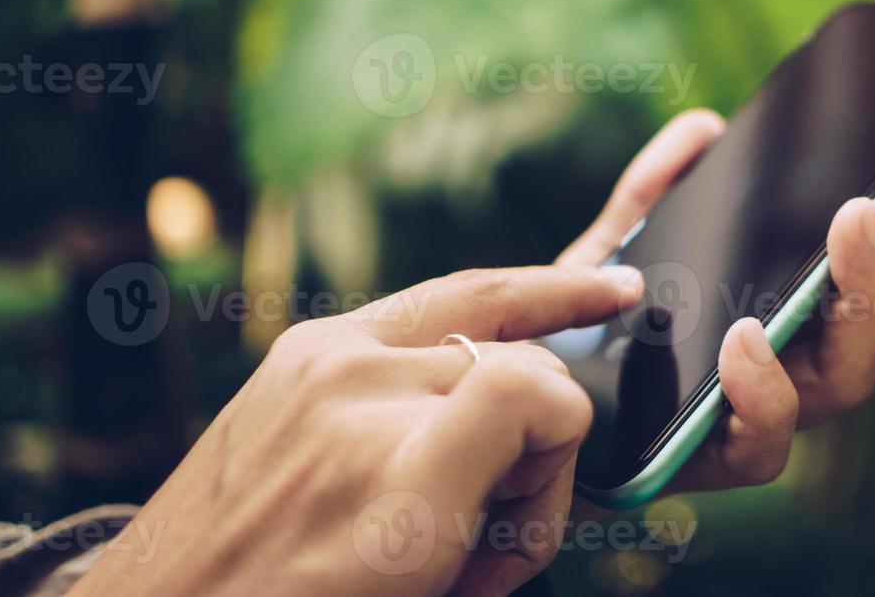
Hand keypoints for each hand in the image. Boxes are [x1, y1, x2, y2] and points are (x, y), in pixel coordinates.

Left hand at [72, 264, 644, 596]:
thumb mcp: (428, 573)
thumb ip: (509, 493)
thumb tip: (565, 428)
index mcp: (395, 484)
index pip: (542, 392)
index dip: (569, 439)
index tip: (570, 481)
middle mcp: (356, 397)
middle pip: (526, 365)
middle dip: (535, 444)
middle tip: (498, 526)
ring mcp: (324, 357)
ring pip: (487, 322)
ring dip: (503, 387)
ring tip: (470, 475)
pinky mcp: (305, 345)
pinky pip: (431, 303)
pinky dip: (476, 323)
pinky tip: (508, 329)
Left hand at [560, 109, 874, 494]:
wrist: (532, 425)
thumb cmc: (596, 335)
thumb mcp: (614, 249)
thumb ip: (653, 193)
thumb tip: (703, 130)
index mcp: (797, 310)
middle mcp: (799, 364)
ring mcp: (770, 415)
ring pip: (846, 375)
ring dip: (861, 295)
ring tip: (853, 223)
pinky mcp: (720, 464)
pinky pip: (763, 443)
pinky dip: (763, 391)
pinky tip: (746, 337)